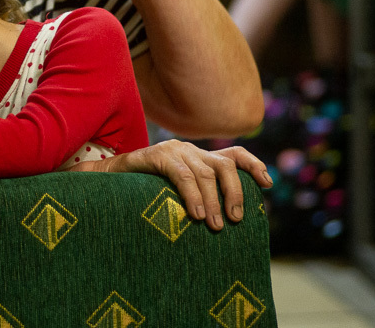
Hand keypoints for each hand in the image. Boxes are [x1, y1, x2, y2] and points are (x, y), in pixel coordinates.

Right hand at [68, 140, 271, 230]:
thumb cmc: (145, 194)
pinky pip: (181, 174)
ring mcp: (173, 150)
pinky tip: (194, 214)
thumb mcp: (179, 194)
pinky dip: (192, 195)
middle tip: (233, 221)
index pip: (234, 154)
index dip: (253, 166)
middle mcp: (189, 149)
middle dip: (234, 193)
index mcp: (198, 157)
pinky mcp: (155, 155)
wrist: (107, 184)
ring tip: (213, 225)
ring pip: (205, 172)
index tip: (267, 183)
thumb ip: (201, 196)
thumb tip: (230, 219)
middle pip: (225, 165)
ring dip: (213, 201)